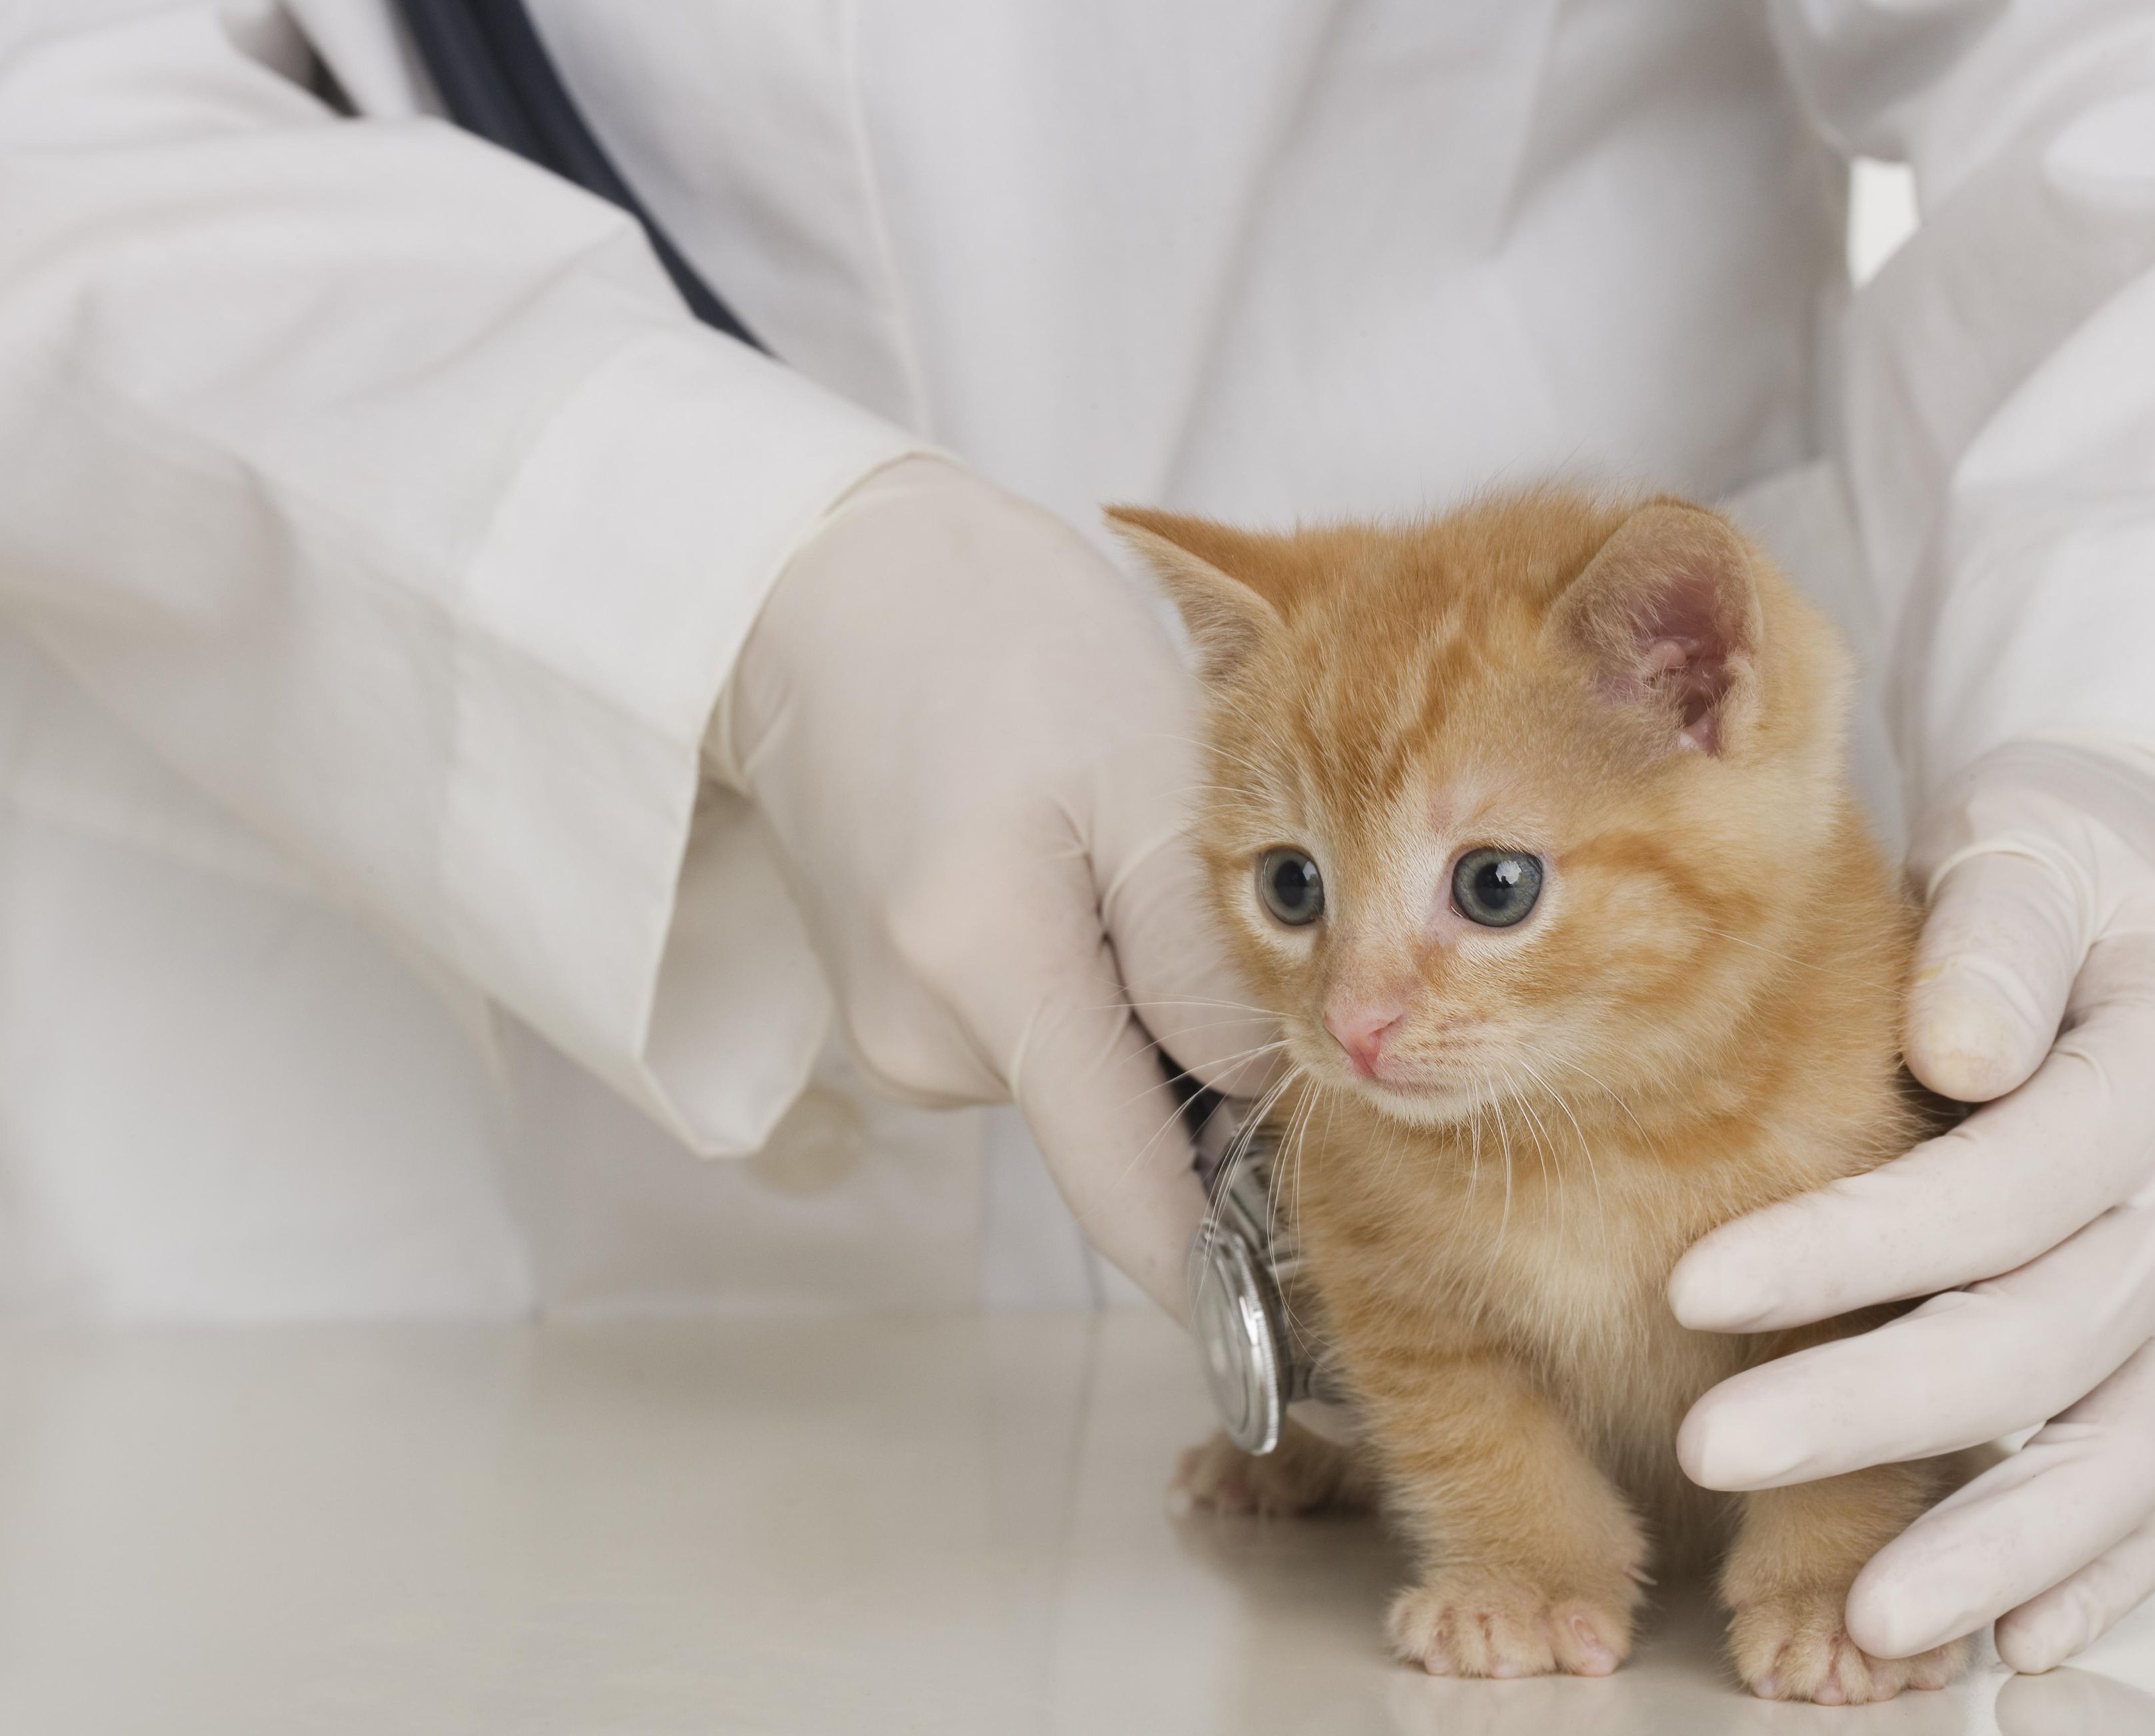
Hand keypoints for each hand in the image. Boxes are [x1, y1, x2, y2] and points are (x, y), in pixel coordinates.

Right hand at [715, 457, 1271, 1317]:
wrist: (824, 593)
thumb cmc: (999, 641)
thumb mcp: (1147, 767)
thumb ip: (1205, 960)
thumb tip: (1265, 1106)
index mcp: (985, 972)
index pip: (1135, 1205)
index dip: (1245, 1272)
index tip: (1330, 1286)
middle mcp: (925, 1043)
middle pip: (1129, 1134)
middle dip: (1219, 1080)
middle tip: (1269, 933)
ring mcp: (900, 1037)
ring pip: (1092, 1077)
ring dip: (1154, 1013)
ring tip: (1135, 856)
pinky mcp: (896, 1012)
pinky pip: (1042, 1034)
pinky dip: (1094, 981)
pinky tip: (1078, 869)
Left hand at [1669, 739, 2154, 1669]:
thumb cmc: (2062, 871)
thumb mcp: (2033, 850)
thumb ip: (1997, 940)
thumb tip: (1964, 1052)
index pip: (2004, 1184)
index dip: (1854, 1247)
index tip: (1693, 1282)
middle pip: (2044, 1337)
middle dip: (1869, 1408)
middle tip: (1704, 1446)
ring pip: (2125, 1451)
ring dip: (1994, 1544)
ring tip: (1867, 1617)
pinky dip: (2098, 1568)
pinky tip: (2009, 1638)